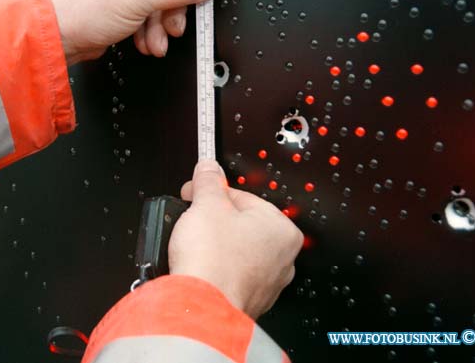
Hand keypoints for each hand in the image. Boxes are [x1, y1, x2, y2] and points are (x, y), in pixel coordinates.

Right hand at [168, 160, 303, 318]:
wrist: (200, 307)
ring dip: (214, 244)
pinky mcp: (248, 300)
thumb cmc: (213, 260)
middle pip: (241, 224)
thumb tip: (208, 168)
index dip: (212, 193)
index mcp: (282, 229)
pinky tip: (200, 266)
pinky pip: (230, 274)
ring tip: (194, 244)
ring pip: (235, 250)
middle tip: (192, 218)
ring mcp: (267, 283)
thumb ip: (208, 181)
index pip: (243, 197)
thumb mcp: (206, 204)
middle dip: (214, 219)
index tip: (194, 194)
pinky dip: (215, 268)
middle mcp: (282, 258)